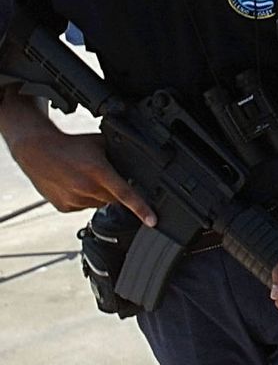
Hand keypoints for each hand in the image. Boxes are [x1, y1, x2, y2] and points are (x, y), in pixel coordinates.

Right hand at [9, 130, 154, 224]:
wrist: (37, 150)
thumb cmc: (69, 145)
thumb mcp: (100, 144)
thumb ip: (119, 154)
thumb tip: (140, 160)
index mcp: (99, 172)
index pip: (126, 194)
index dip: (141, 208)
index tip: (152, 221)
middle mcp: (87, 188)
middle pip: (114, 199)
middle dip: (115, 191)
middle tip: (103, 176)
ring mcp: (75, 199)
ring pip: (99, 204)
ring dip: (98, 194)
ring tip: (85, 177)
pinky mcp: (65, 206)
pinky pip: (84, 206)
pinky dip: (84, 198)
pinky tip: (75, 184)